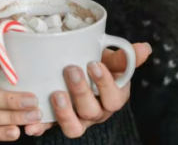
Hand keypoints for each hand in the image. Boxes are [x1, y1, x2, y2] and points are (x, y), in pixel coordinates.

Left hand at [23, 43, 152, 137]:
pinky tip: (32, 125)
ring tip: (55, 94)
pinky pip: (50, 128)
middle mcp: (98, 113)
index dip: (104, 83)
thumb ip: (126, 56)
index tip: (93, 64)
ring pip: (74, 127)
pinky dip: (41, 127)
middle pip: (92, 111)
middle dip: (81, 91)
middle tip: (70, 69)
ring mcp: (79, 120)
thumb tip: (145, 48)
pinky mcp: (59, 121)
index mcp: (114, 98)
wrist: (83, 71)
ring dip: (64, 113)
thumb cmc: (100, 64)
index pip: (114, 98)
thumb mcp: (113, 59)